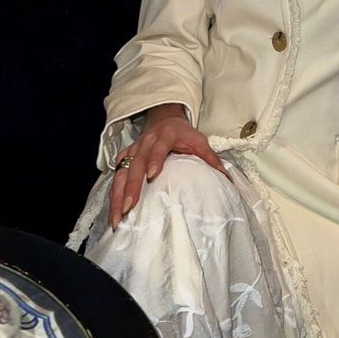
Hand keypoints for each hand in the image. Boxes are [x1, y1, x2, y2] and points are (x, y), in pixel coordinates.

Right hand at [108, 103, 226, 228]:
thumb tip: (226, 177)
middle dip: (131, 186)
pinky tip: (112, 209)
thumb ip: (210, 158)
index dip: (155, 160)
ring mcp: (133, 150)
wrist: (165, 119)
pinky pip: (116, 174)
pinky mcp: (126, 156)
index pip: (159, 148)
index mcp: (165, 136)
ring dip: (118, 195)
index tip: (152, 176)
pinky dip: (113, 191)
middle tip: (128, 208)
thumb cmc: (184, 133)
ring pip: (121, 172)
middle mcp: (146, 142)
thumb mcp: (199, 141)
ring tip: (116, 218)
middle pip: (136, 164)